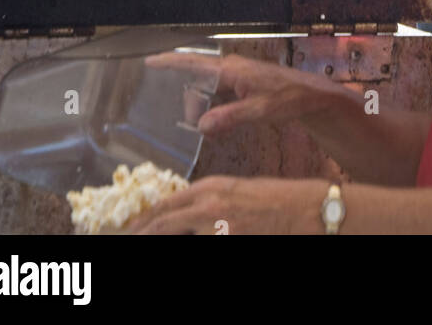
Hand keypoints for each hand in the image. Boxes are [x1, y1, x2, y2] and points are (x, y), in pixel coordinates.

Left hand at [126, 175, 328, 235]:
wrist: (305, 209)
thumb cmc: (276, 199)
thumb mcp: (236, 192)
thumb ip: (208, 202)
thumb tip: (185, 215)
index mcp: (209, 187)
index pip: (164, 206)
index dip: (141, 221)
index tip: (126, 231)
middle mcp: (208, 205)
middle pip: (161, 224)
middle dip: (140, 234)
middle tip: (125, 239)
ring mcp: (218, 227)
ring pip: (175, 234)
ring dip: (160, 239)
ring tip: (142, 241)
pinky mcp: (231, 240)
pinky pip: (200, 243)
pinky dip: (191, 243)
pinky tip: (191, 241)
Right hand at [145, 51, 330, 136]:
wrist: (311, 97)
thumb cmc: (289, 98)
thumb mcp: (259, 111)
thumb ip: (230, 118)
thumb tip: (201, 126)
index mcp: (232, 69)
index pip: (194, 62)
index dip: (170, 62)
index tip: (149, 61)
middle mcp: (231, 69)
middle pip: (196, 79)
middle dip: (186, 97)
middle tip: (185, 116)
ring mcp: (236, 77)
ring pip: (207, 89)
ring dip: (200, 105)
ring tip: (199, 124)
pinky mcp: (242, 86)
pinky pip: (217, 95)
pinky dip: (211, 107)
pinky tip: (212, 122)